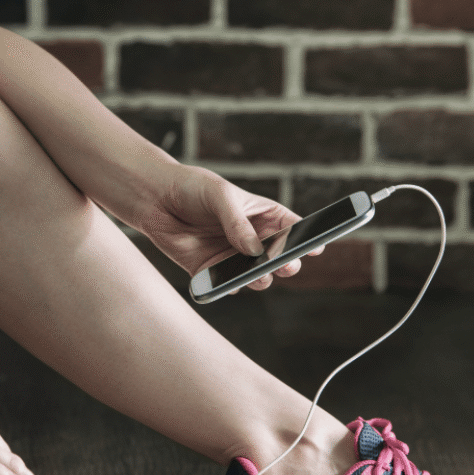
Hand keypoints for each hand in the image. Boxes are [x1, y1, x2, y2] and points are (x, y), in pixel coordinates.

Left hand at [137, 164, 322, 290]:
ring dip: (261, 278)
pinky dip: (230, 286)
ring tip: (257, 274)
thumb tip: (254, 249)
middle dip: (287, 264)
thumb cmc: (193, 188)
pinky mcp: (214, 273)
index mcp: (265, 216)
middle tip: (285, 265)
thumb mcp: (219, 195)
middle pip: (281, 259)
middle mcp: (255, 240)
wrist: (156, 200)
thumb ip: (236, 222)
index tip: (316, 247)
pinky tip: (228, 281)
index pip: (293, 228)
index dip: (307, 238)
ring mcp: (235, 258)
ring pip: (258, 277)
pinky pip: (228, 285)